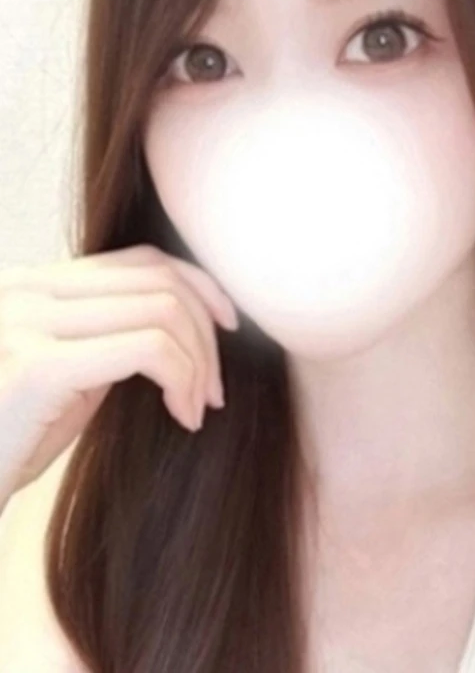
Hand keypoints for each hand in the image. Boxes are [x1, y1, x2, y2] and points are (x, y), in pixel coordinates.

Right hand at [0, 243, 238, 500]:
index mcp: (36, 284)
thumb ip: (109, 335)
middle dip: (207, 335)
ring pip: (163, 311)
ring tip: (198, 407)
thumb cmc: (12, 439)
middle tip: (215, 391)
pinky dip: (183, 379)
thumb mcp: (68, 375)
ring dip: (199, 363)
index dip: (200, 288)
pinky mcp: (36, 365)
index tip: (227, 329)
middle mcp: (27, 288)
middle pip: (160, 281)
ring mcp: (27, 320)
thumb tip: (181, 320)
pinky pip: (149, 349)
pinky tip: (183, 416)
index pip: (142, 260)